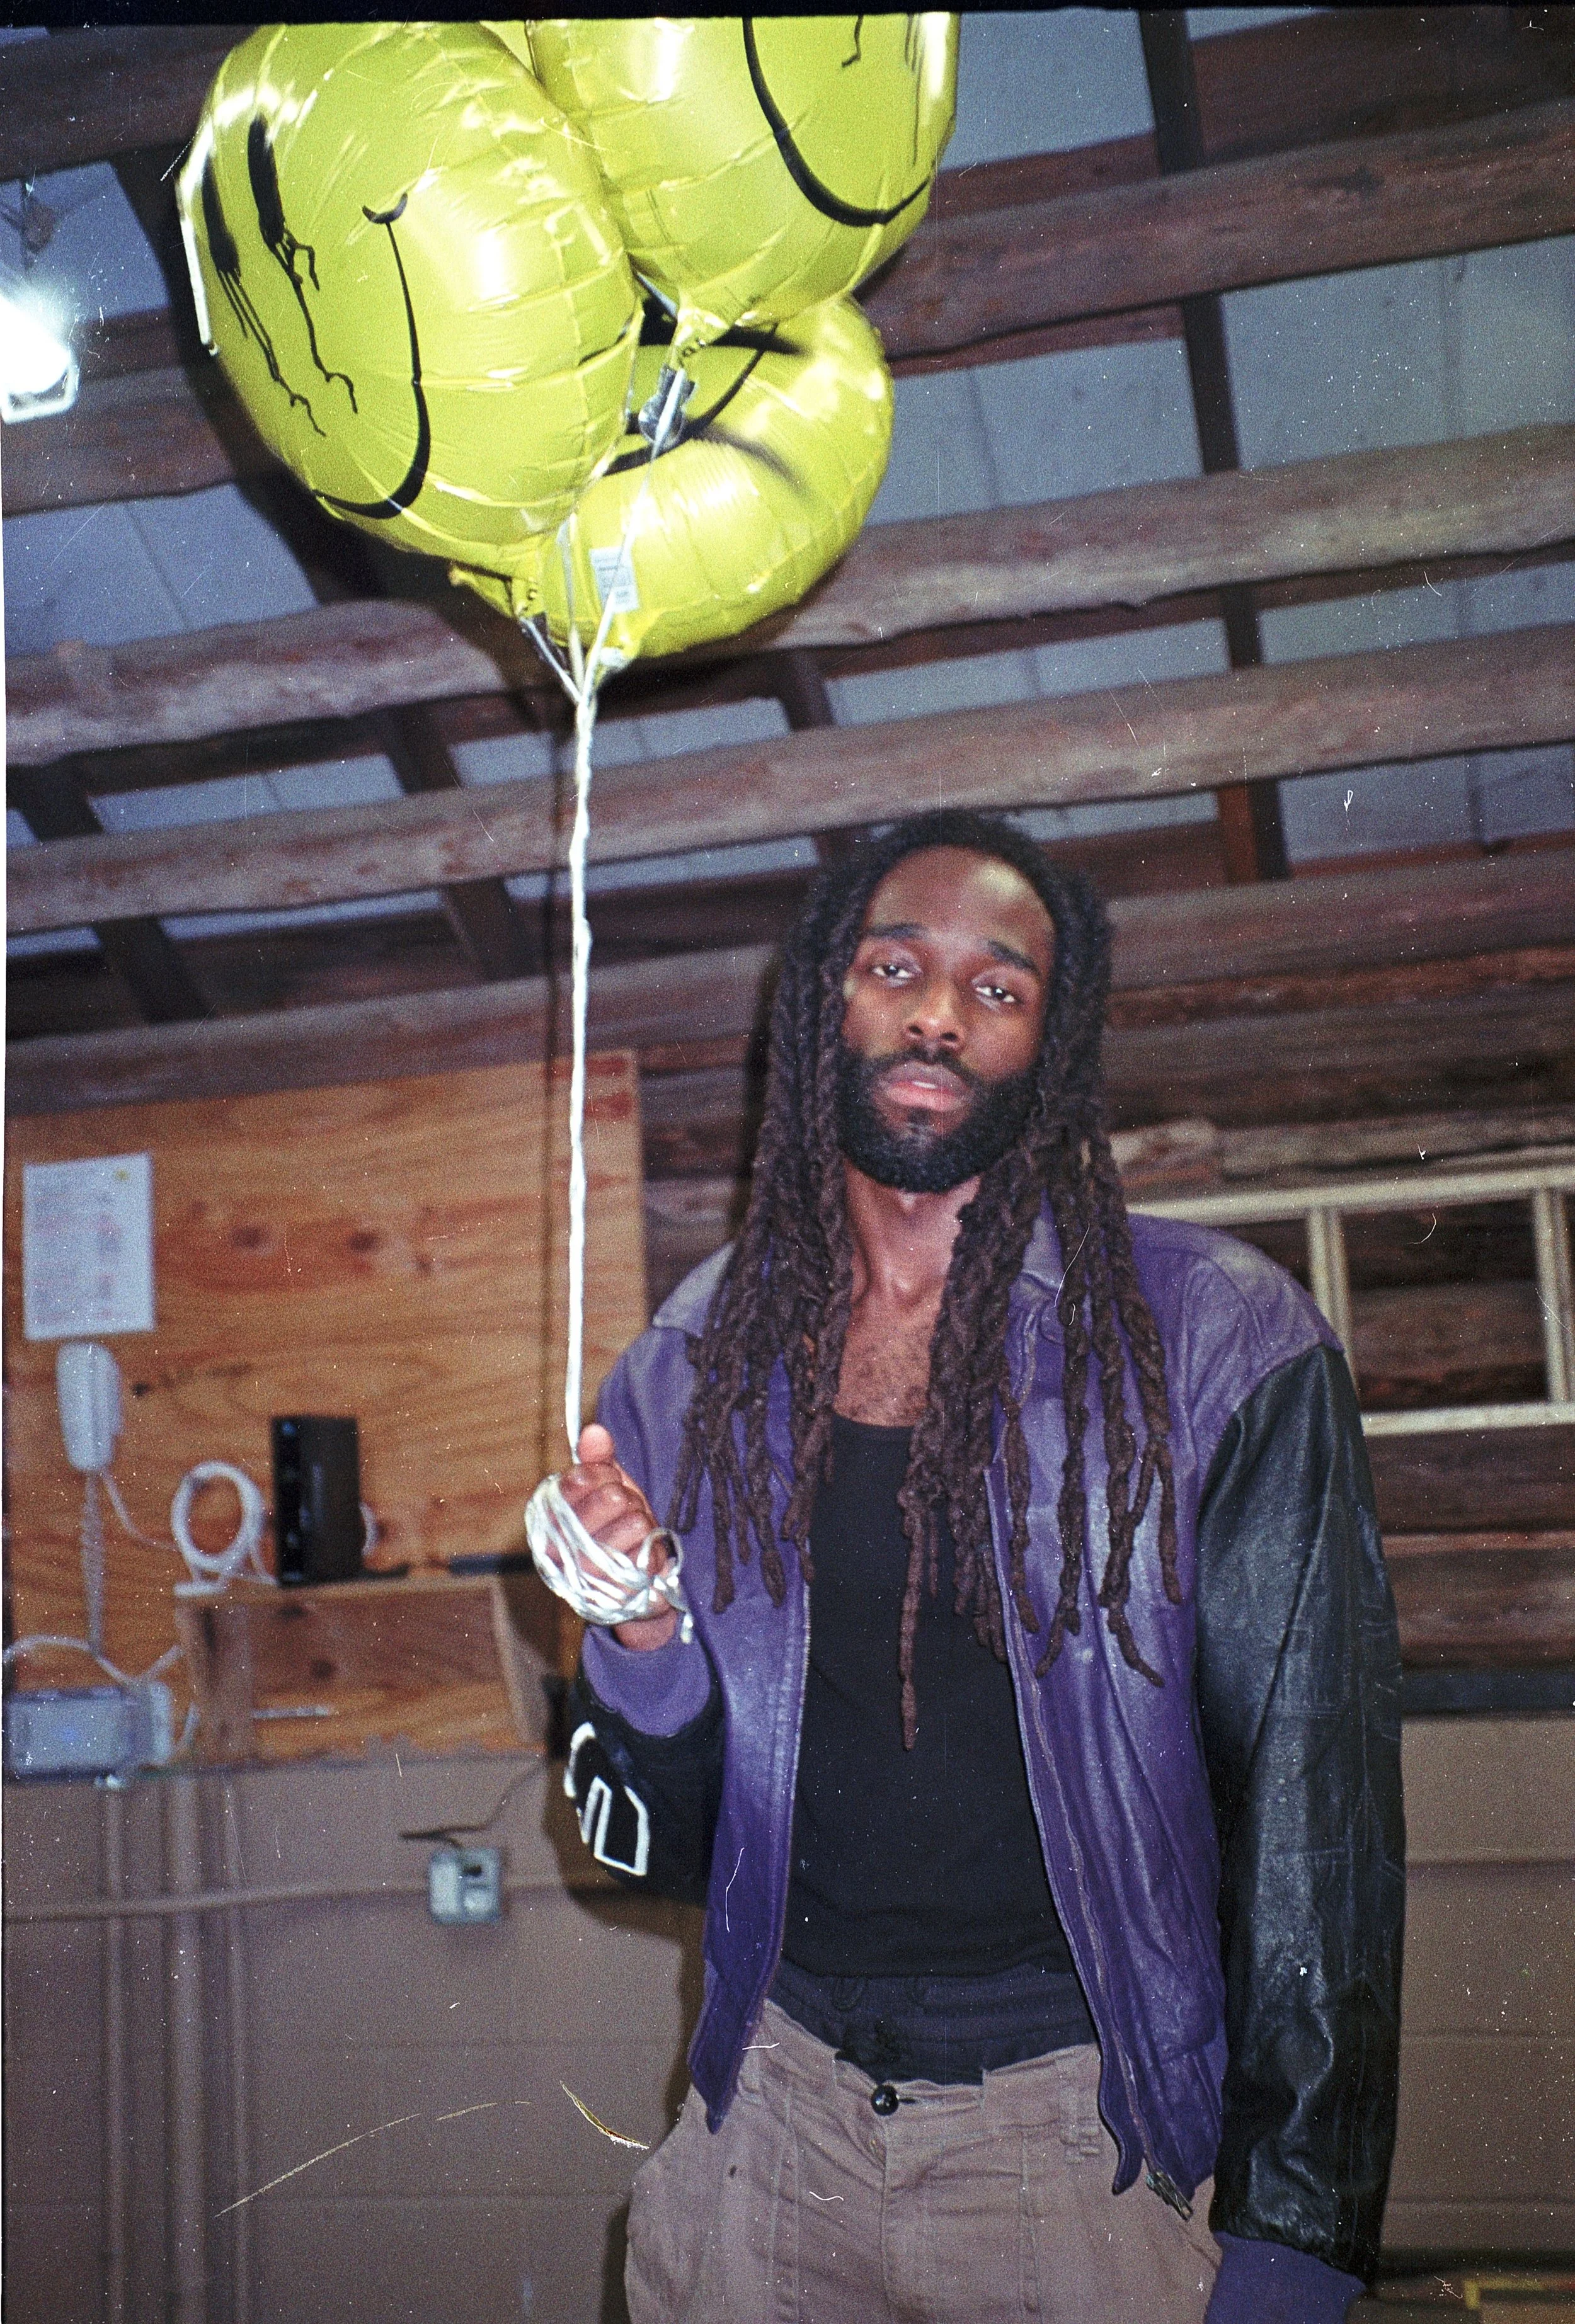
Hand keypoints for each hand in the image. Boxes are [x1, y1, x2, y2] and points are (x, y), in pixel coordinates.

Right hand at [558, 1424, 677, 1650]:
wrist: (631, 1582)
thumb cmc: (614, 1526)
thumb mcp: (605, 1486)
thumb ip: (597, 1459)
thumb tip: (594, 1430)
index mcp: (549, 1517)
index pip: (581, 1477)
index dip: (606, 1475)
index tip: (609, 1484)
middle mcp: (559, 1547)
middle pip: (612, 1498)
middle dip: (628, 1500)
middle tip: (624, 1513)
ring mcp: (586, 1571)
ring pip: (635, 1520)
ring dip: (642, 1523)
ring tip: (632, 1535)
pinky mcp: (614, 1589)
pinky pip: (648, 1546)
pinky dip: (651, 1545)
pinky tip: (640, 1554)